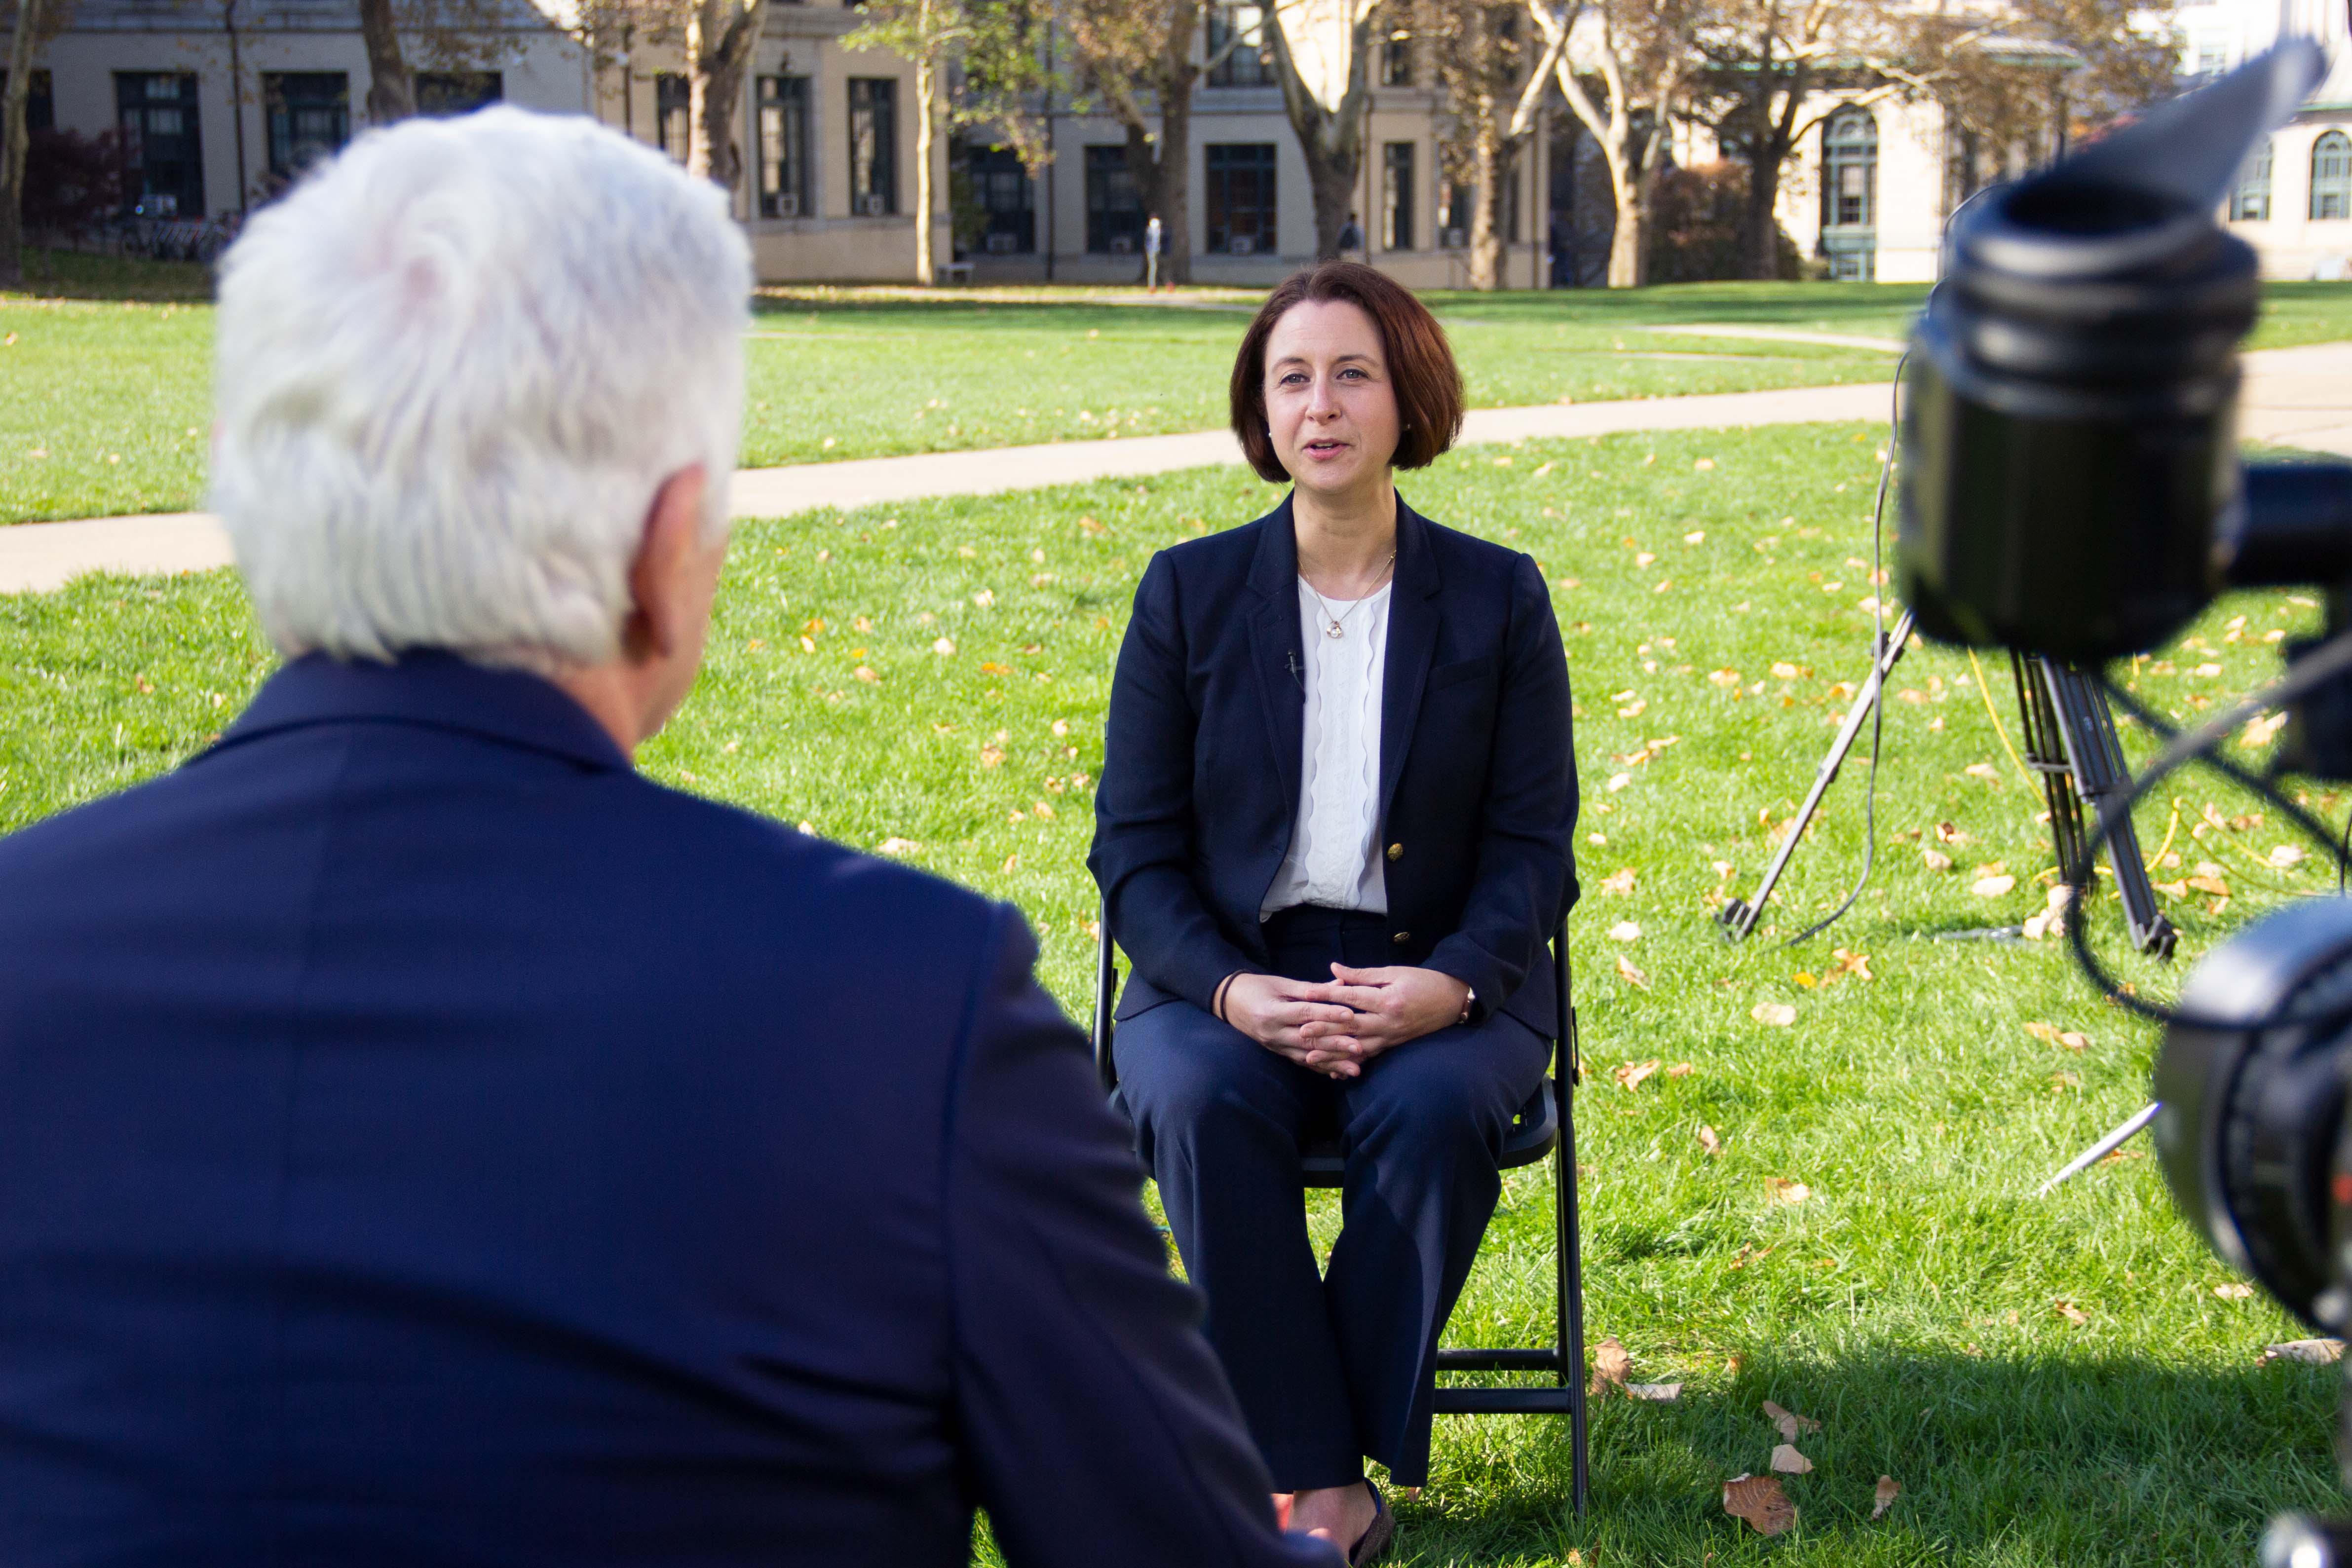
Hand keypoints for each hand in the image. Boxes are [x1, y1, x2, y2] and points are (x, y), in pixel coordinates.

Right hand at [1219, 972, 1371, 1078]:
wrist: (1229, 1002)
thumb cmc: (1256, 987)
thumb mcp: (1281, 984)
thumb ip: (1311, 988)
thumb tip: (1341, 986)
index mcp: (1272, 1012)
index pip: (1304, 1014)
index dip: (1327, 1014)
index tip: (1350, 1015)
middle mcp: (1272, 1033)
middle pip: (1308, 1040)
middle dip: (1335, 1045)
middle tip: (1359, 1047)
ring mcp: (1275, 1046)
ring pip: (1307, 1057)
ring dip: (1332, 1063)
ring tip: (1355, 1069)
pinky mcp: (1278, 1052)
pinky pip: (1301, 1062)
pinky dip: (1321, 1068)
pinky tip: (1338, 1074)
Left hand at [1294, 964, 1469, 1064]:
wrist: (1453, 1001)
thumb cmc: (1424, 981)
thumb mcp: (1394, 972)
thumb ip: (1362, 974)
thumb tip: (1334, 969)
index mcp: (1388, 1000)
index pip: (1352, 998)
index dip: (1327, 995)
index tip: (1306, 993)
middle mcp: (1388, 1023)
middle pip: (1350, 1027)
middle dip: (1324, 1029)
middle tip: (1300, 1030)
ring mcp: (1391, 1037)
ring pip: (1356, 1047)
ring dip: (1332, 1052)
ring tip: (1310, 1055)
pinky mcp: (1392, 1045)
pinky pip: (1368, 1056)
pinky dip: (1350, 1062)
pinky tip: (1334, 1068)